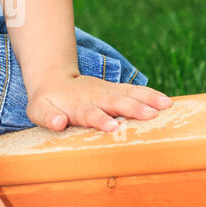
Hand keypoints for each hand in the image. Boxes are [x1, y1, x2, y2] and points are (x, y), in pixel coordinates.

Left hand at [27, 73, 172, 132]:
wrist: (53, 79)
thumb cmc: (47, 102)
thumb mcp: (38, 110)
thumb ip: (47, 117)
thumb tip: (57, 123)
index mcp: (78, 106)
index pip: (91, 114)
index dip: (101, 120)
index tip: (113, 127)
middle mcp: (96, 97)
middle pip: (116, 102)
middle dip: (133, 108)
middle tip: (150, 116)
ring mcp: (108, 92)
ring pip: (129, 94)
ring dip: (147, 99)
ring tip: (166, 106)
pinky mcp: (116, 90)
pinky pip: (135, 91)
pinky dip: (150, 95)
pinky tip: (167, 102)